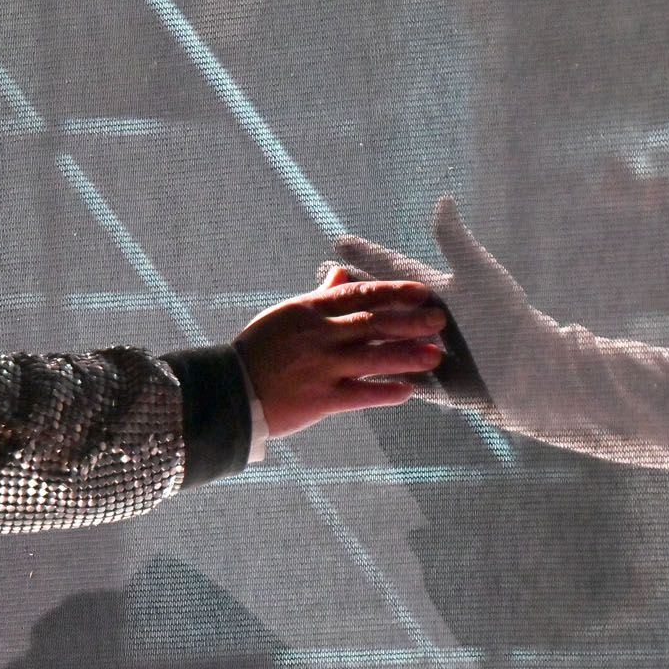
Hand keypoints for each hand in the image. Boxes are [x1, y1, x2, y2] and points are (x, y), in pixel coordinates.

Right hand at [232, 268, 446, 439]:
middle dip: (410, 322)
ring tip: (436, 356)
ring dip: (407, 356)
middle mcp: (318, 335)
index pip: (360, 295)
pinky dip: (385, 392)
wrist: (228, 391)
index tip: (422, 292)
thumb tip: (344, 270)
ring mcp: (320, 367)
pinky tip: (410, 391)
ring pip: (372, 358)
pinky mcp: (319, 399)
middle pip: (373, 324)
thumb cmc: (258, 350)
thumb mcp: (286, 314)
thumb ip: (320, 294)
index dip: (394, 293)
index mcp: (310, 310)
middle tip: (440, 321)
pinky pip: (359, 394)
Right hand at [333, 197, 533, 411]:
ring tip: (327, 328)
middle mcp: (429, 323)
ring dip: (359, 334)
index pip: (393, 269)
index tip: (340, 242)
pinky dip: (378, 374)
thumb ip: (455, 241)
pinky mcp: (434, 386)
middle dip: (355, 293)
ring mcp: (429, 355)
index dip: (368, 256)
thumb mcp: (478, 274)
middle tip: (324, 279)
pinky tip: (351, 371)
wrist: (527, 372)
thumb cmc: (506, 317)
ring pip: (384, 343)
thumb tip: (442, 200)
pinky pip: (399, 380)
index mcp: (437, 292)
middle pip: (382, 306)